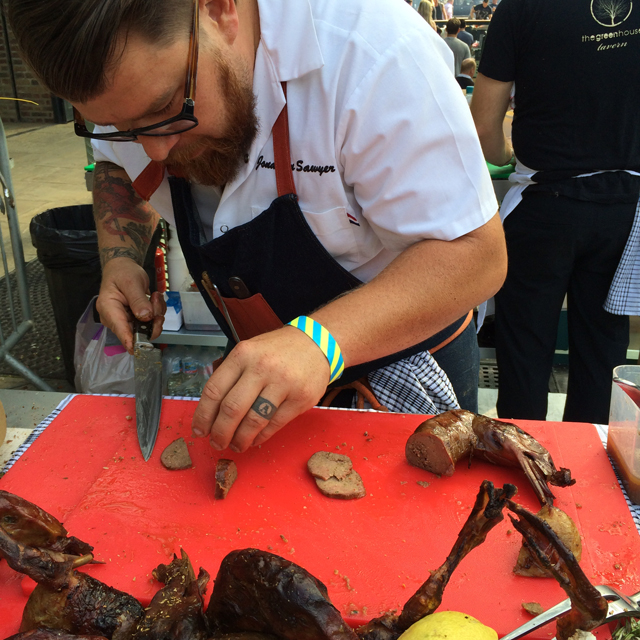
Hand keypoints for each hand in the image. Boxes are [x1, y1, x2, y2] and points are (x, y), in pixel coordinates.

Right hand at [96, 257, 165, 353]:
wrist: (123, 268)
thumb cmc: (123, 273)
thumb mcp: (131, 282)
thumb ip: (138, 300)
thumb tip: (145, 317)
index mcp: (109, 309)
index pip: (120, 330)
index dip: (132, 341)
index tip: (141, 349)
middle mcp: (116, 319)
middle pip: (137, 332)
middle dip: (153, 320)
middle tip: (156, 302)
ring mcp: (127, 321)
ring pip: (148, 327)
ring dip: (156, 313)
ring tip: (153, 296)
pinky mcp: (136, 320)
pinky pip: (151, 322)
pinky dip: (156, 311)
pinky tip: (153, 299)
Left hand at [191, 326, 330, 451]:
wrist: (317, 343)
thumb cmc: (278, 351)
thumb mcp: (250, 352)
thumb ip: (231, 376)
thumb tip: (211, 413)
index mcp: (243, 354)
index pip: (214, 390)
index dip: (203, 416)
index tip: (199, 430)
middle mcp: (262, 367)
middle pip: (232, 409)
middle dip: (220, 433)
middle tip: (217, 443)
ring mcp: (284, 383)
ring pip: (254, 421)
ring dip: (241, 439)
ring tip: (236, 445)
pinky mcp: (301, 398)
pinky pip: (274, 424)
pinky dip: (261, 436)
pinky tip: (255, 438)